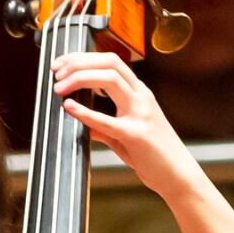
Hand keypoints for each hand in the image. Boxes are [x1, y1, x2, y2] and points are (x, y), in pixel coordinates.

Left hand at [51, 51, 200, 199]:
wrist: (177, 174)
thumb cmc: (152, 154)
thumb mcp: (124, 134)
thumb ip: (102, 125)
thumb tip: (80, 122)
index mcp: (138, 93)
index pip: (111, 62)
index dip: (83, 57)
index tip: (61, 63)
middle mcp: (141, 97)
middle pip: (110, 63)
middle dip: (79, 62)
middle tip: (56, 71)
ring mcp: (140, 113)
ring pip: (111, 79)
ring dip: (80, 78)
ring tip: (60, 88)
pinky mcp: (136, 135)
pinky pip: (107, 120)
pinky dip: (85, 112)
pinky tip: (69, 107)